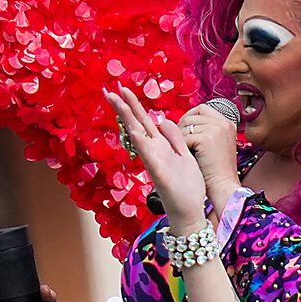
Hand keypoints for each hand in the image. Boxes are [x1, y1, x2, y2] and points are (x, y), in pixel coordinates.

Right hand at [107, 88, 208, 228]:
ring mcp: (156, 163)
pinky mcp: (161, 175)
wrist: (190, 212)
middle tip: (110, 90)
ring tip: (118, 102)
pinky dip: (142, 145)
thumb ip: (174, 138)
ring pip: (140, 136)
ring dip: (129, 119)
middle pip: (137, 125)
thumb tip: (162, 120)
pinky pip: (150, 157)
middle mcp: (155, 152)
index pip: (144, 121)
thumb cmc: (186, 187)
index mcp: (161, 147)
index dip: (134, 105)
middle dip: (125, 107)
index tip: (123, 89)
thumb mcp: (184, 155)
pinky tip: (135, 132)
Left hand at [178, 100, 240, 204]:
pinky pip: (185, 137)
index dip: (189, 117)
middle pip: (192, 115)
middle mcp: (223, 123)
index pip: (202, 109)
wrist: (223, 187)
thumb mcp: (217, 145)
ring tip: (187, 152)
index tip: (184, 129)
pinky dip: (183, 148)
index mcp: (227, 123)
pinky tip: (188, 157)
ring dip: (182, 138)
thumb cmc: (217, 172)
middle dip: (182, 128)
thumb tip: (183, 122)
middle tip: (181, 143)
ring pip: (186, 125)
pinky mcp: (207, 138)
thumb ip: (206, 131)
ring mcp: (216, 129)